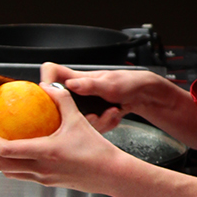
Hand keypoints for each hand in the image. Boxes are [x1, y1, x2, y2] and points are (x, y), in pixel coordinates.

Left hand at [0, 83, 123, 193]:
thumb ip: (62, 101)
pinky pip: (23, 174)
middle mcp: (41, 169)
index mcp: (45, 153)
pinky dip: (12, 164)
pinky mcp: (48, 183)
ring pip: (10, 173)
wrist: (111, 174)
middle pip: (0, 165)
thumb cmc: (98, 151)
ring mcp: (43, 179)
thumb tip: (48, 87)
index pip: (6, 150)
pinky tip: (18, 153)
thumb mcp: (78, 120)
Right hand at [40, 63, 196, 149]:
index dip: (45, 83)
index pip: (51, 72)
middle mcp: (80, 89)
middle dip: (77, 115)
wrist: (151, 97)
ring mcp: (88, 102)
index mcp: (80, 76)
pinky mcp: (96, 114)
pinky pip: (91, 125)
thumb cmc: (136, 83)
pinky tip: (115, 117)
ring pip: (77, 118)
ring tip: (112, 115)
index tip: (49, 97)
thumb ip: (92, 84)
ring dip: (97, 122)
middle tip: (96, 116)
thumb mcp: (114, 84)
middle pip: (61, 103)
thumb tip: (72, 84)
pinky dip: (104, 124)